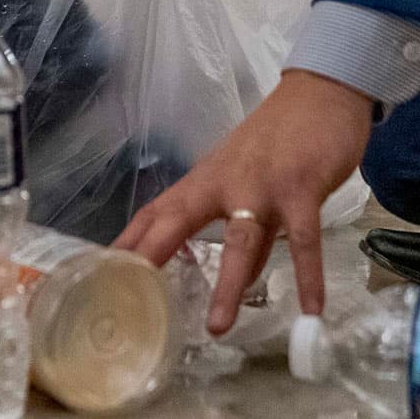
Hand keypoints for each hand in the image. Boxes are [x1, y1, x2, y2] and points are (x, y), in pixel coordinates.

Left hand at [113, 70, 371, 332]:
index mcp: (205, 180)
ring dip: (229, 284)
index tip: (100, 274)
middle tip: (133, 298)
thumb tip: (238, 284)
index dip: (128, 243)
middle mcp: (225, 182)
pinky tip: (311, 309)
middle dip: (154, 256)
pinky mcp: (302, 188)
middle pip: (180, 220)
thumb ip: (241, 231)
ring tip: (218, 327)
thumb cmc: (277, 139)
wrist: (319, 93)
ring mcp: (263, 186)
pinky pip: (303, 239)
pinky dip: (309, 275)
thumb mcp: (246, 181)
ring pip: (241, 239)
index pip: (156, 213)